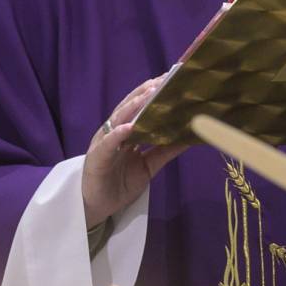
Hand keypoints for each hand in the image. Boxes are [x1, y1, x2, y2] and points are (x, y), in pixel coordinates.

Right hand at [83, 77, 187, 228]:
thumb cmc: (119, 184)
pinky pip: (108, 143)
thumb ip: (165, 151)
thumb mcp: (148, 166)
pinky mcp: (97, 157)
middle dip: (145, 92)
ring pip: (119, 119)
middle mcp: (114, 132)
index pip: (140, 108)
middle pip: (129, 107)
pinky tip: (129, 127)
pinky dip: (118, 134)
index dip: (153, 94)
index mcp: (126, 132)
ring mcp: (104, 142)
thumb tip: (189, 138)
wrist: (97, 207)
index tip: (170, 79)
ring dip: (134, 105)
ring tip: (149, 94)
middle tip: (163, 78)